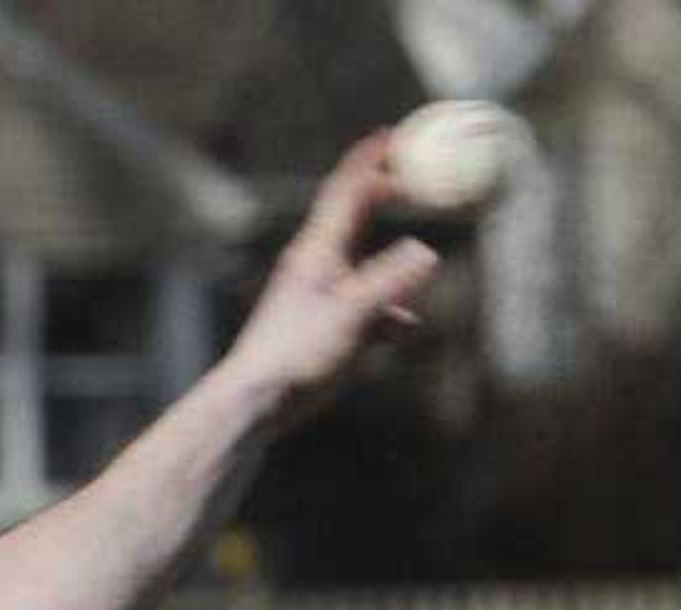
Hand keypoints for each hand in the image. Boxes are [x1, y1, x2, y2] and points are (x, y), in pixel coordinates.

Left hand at [218, 137, 442, 419]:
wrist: (252, 404)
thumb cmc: (294, 356)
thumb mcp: (350, 315)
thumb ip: (389, 284)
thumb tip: (427, 253)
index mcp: (317, 251)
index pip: (347, 191)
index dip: (371, 160)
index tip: (392, 134)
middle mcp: (315, 266)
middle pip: (354, 218)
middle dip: (382, 198)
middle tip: (411, 179)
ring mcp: (316, 297)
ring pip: (365, 268)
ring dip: (393, 269)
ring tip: (419, 269)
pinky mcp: (318, 328)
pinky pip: (364, 310)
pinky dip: (387, 315)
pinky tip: (403, 330)